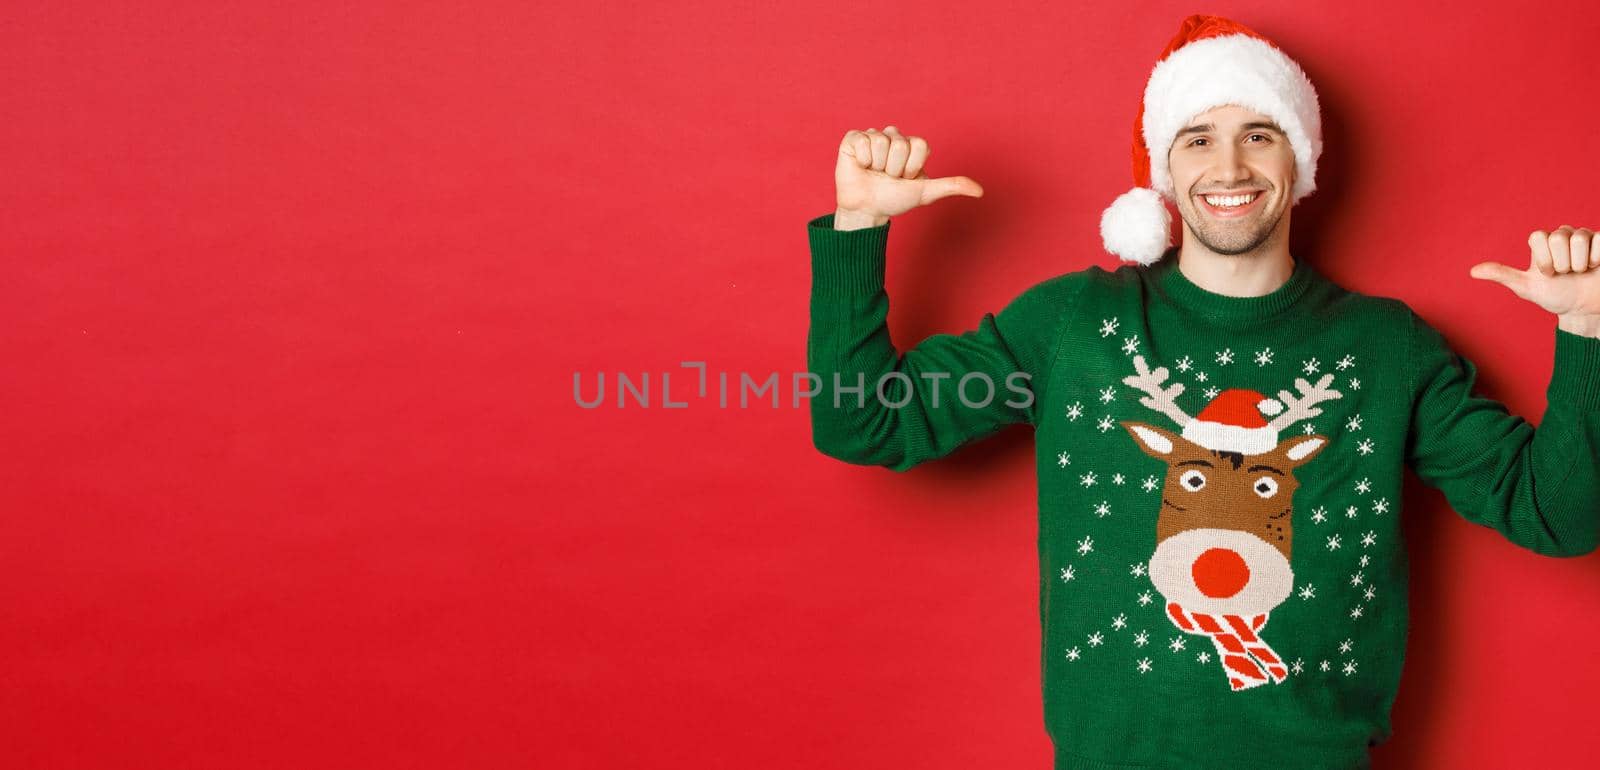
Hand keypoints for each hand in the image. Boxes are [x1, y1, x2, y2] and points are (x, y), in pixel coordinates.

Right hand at [834, 126, 982, 226]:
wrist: (866, 209)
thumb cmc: (895, 200)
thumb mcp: (925, 193)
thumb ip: (952, 186)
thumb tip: (980, 191)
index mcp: (912, 146)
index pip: (920, 145)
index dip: (912, 166)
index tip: (906, 179)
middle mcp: (895, 136)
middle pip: (900, 144)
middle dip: (894, 168)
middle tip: (887, 178)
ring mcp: (874, 135)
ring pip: (881, 142)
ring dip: (877, 165)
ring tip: (874, 173)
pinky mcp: (854, 138)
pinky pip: (862, 140)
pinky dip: (862, 159)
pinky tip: (861, 166)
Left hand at [1470, 227, 1599, 325]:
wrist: (1584, 309)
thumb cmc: (1555, 296)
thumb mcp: (1527, 288)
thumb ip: (1502, 275)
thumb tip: (1472, 272)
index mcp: (1541, 243)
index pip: (1538, 236)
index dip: (1544, 259)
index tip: (1547, 274)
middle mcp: (1561, 235)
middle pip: (1559, 237)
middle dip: (1562, 262)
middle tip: (1565, 273)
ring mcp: (1584, 237)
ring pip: (1580, 238)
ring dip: (1580, 263)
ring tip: (1580, 272)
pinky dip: (1596, 259)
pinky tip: (1595, 267)